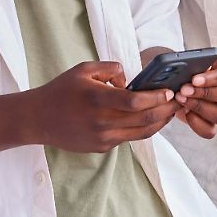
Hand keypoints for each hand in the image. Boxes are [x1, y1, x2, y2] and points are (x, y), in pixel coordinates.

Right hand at [30, 61, 178, 152]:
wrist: (38, 119)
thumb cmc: (62, 90)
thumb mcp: (84, 68)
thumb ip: (111, 69)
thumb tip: (130, 80)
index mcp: (97, 99)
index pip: (135, 102)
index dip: (157, 97)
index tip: (170, 91)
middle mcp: (101, 122)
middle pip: (145, 120)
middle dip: (166, 110)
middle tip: (178, 100)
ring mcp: (102, 138)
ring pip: (141, 133)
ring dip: (160, 122)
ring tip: (170, 110)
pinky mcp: (102, 148)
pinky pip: (128, 137)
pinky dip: (142, 128)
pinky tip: (150, 117)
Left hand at [175, 53, 216, 138]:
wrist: (175, 83)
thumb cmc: (183, 68)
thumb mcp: (186, 59)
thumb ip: (188, 59)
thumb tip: (182, 64)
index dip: (214, 78)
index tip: (194, 79)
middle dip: (207, 93)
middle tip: (185, 89)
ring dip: (200, 108)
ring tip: (181, 99)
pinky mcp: (212, 123)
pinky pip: (211, 131)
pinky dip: (197, 124)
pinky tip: (186, 112)